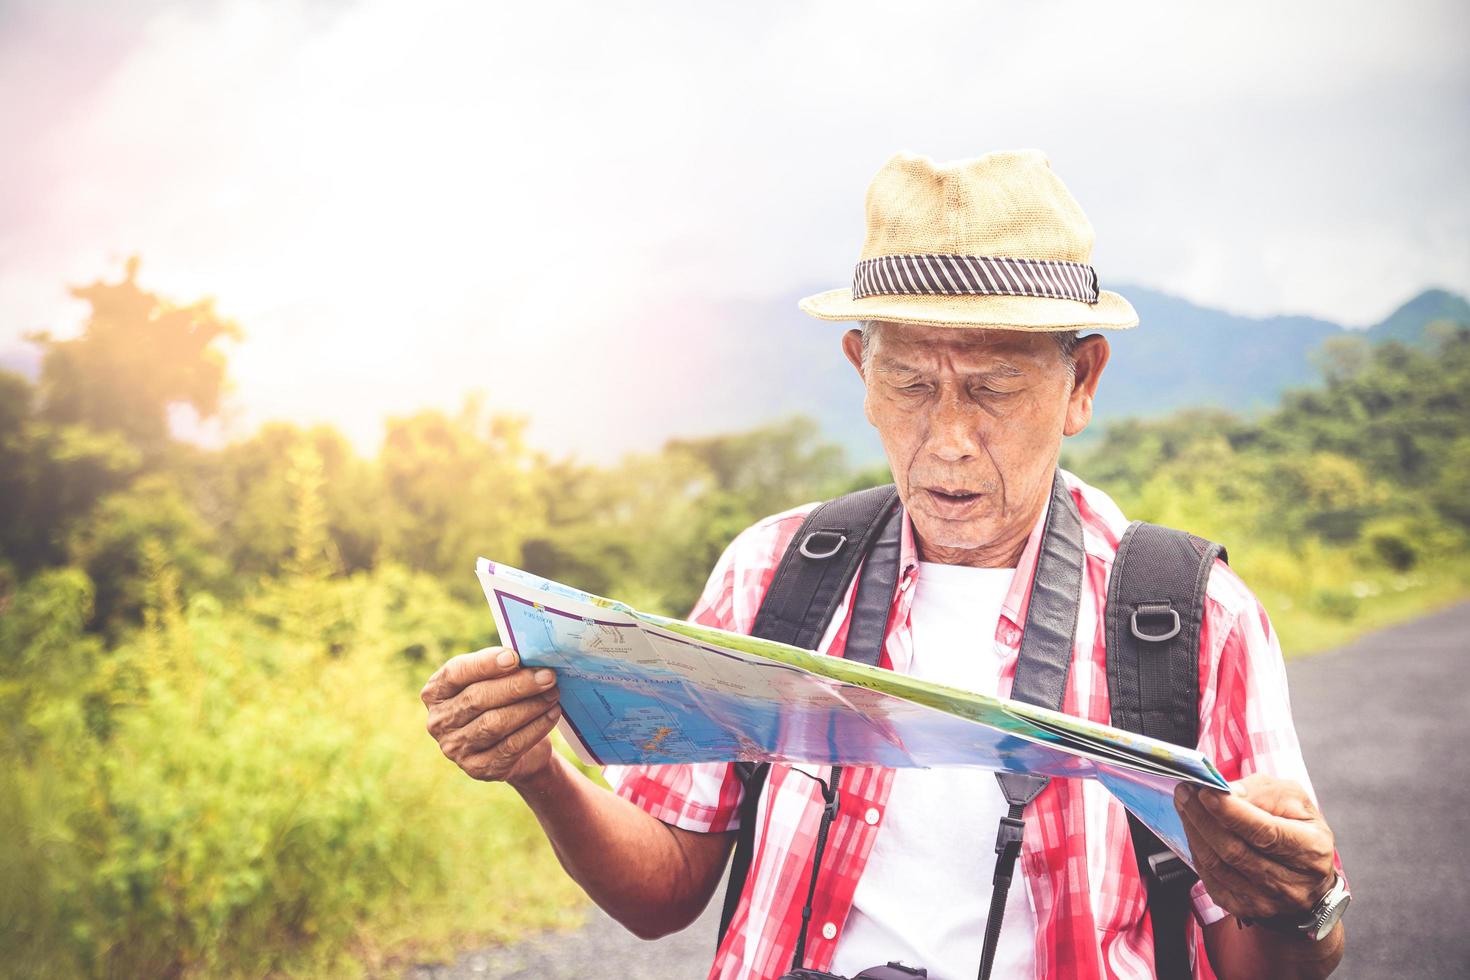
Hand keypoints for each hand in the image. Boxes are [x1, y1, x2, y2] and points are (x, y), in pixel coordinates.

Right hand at [422, 646, 561, 786]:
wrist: (516, 748)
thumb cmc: (501, 702)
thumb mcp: (494, 681)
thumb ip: (501, 668)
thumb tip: (526, 657)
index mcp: (435, 693)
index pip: (455, 674)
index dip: (484, 664)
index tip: (514, 657)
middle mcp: (439, 722)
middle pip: (477, 699)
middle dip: (516, 685)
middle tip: (547, 676)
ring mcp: (455, 749)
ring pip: (494, 723)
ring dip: (529, 706)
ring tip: (553, 693)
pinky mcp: (478, 768)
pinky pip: (510, 746)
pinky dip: (535, 728)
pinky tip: (552, 713)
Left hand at [1174, 773, 1336, 921]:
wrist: (1308, 877)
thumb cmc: (1300, 830)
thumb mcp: (1294, 800)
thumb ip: (1263, 791)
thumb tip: (1228, 792)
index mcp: (1311, 851)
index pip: (1266, 833)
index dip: (1232, 813)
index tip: (1206, 792)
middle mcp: (1292, 883)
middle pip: (1235, 851)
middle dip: (1203, 817)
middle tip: (1185, 792)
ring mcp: (1267, 901)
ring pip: (1218, 865)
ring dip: (1194, 831)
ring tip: (1184, 805)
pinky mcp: (1245, 908)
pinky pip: (1210, 879)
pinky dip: (1196, 851)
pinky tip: (1193, 830)